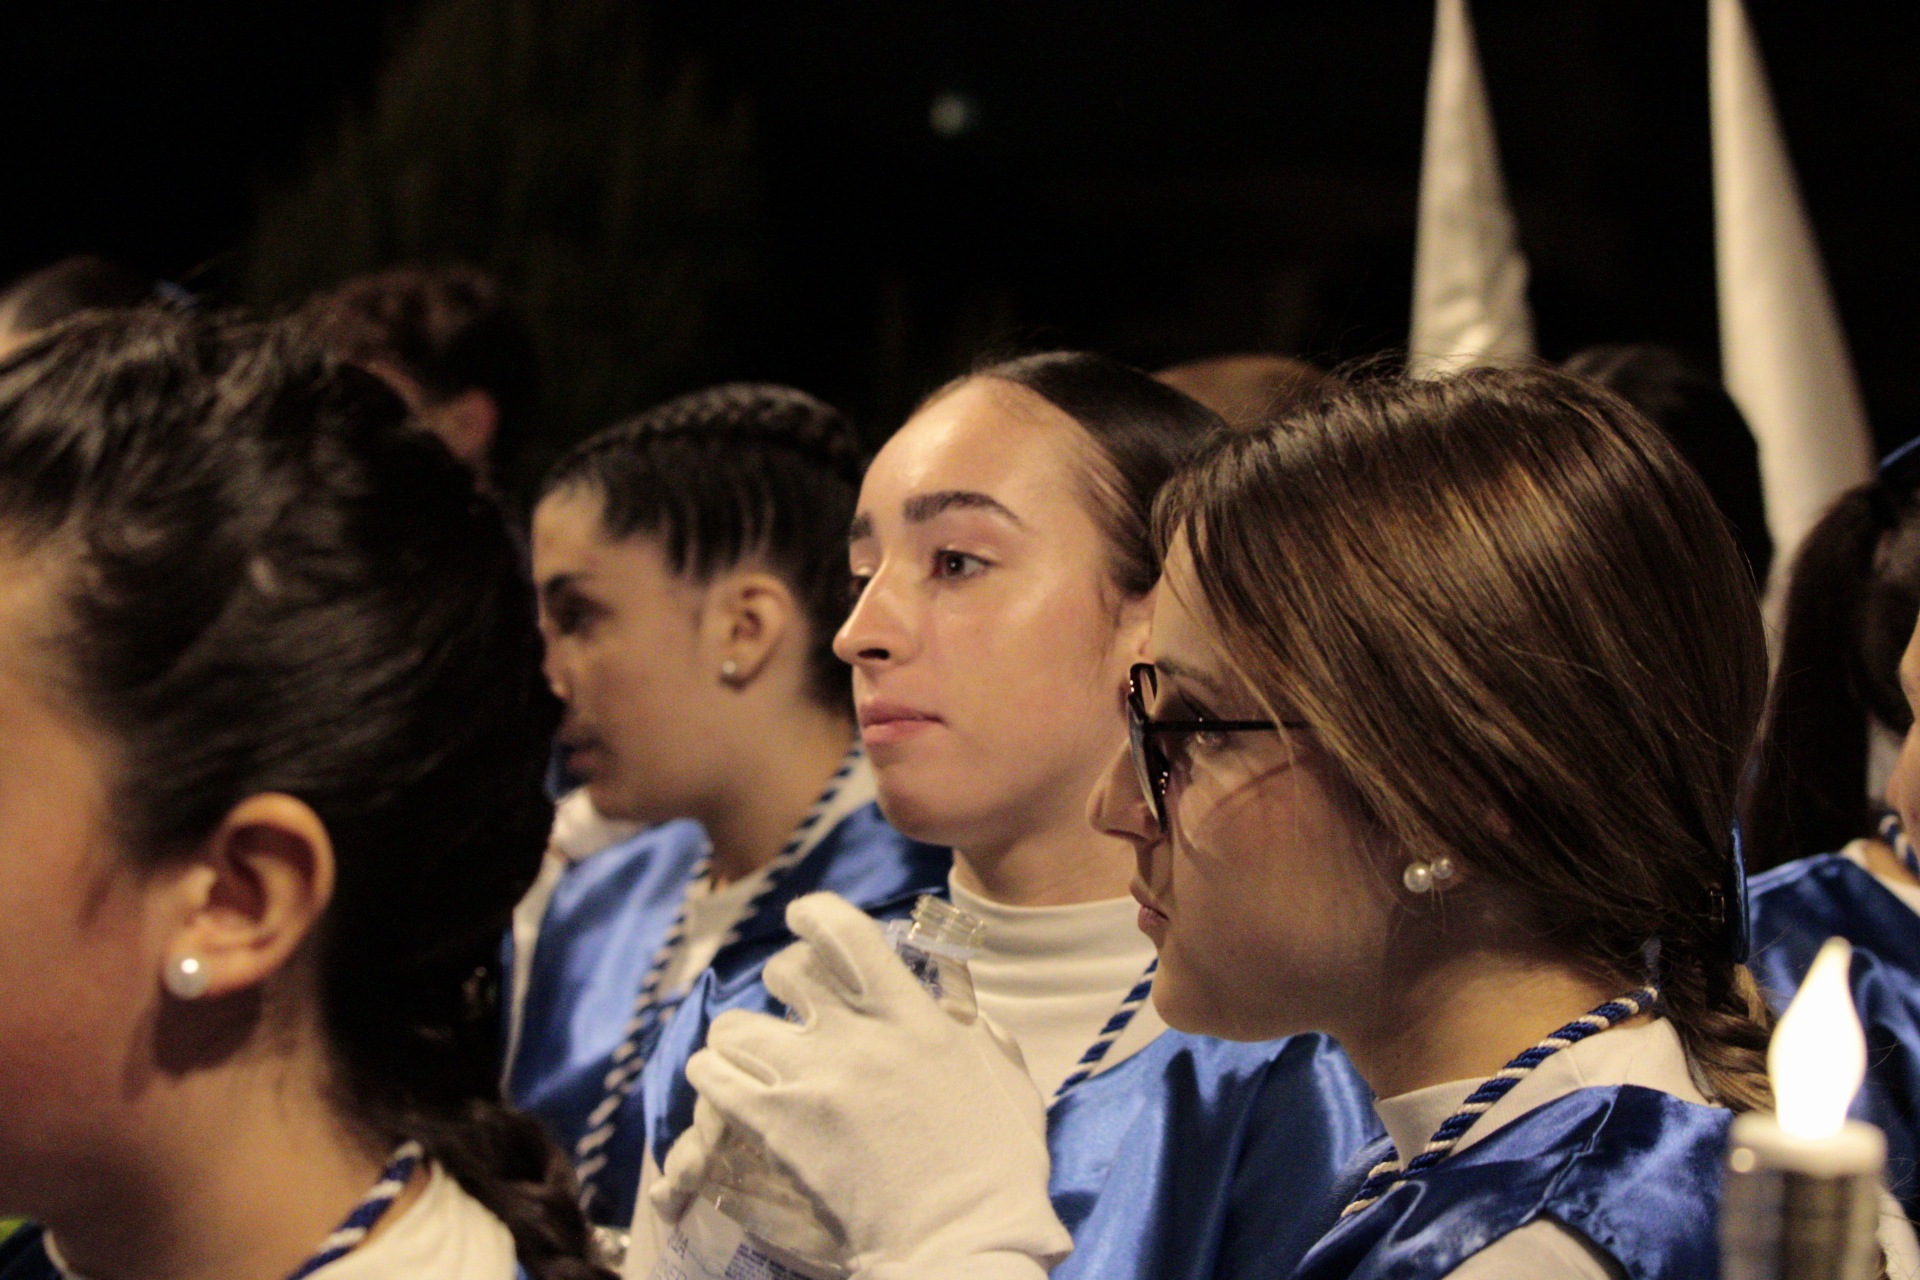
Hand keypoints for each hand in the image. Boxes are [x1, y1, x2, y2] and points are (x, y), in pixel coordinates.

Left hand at [665, 892, 1069, 1279]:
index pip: (846, 933)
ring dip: (739, 1037)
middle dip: (782, 980)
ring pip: (734, 1025)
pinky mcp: (777, 1129)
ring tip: (749, 1055)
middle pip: (785, 971)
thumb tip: (957, 1005)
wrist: (963, 1240)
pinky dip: (714, 1077)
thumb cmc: (998, 1165)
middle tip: (790, 1005)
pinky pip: (713, 1078)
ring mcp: (810, 1081)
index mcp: (913, 1016)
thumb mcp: (1006, 1077)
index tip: (802, 918)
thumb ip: (978, 1030)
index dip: (813, 914)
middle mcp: (856, 1036)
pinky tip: (727, 1089)